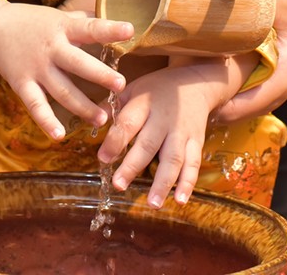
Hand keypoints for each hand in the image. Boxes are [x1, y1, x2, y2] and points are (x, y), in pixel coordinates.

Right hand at [0, 0, 133, 139]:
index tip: (129, 30)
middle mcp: (51, 49)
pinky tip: (60, 135)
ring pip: (62, 91)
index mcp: (64, 28)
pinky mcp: (22, 85)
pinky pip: (36, 106)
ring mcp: (36, 69)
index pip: (89, 28)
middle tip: (121, 84)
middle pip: (77, 63)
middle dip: (99, 74)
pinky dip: (46, 121)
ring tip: (103, 119)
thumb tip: (120, 24)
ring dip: (83, 107)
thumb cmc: (36, 24)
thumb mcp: (60, 16)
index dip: (109, 30)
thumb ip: (87, 22)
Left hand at [96, 56, 249, 206]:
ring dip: (163, 183)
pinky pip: (193, 164)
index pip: (128, 123)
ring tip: (153, 204)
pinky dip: (188, 183)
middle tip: (119, 185)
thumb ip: (112, 106)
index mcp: (144, 103)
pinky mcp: (196, 142)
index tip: (103, 158)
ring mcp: (182, 132)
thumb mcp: (132, 89)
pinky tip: (180, 201)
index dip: (115, 141)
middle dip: (134, 166)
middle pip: (149, 144)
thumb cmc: (156, 90)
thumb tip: (90, 120)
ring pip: (174, 158)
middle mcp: (164, 119)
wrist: (195, 84)